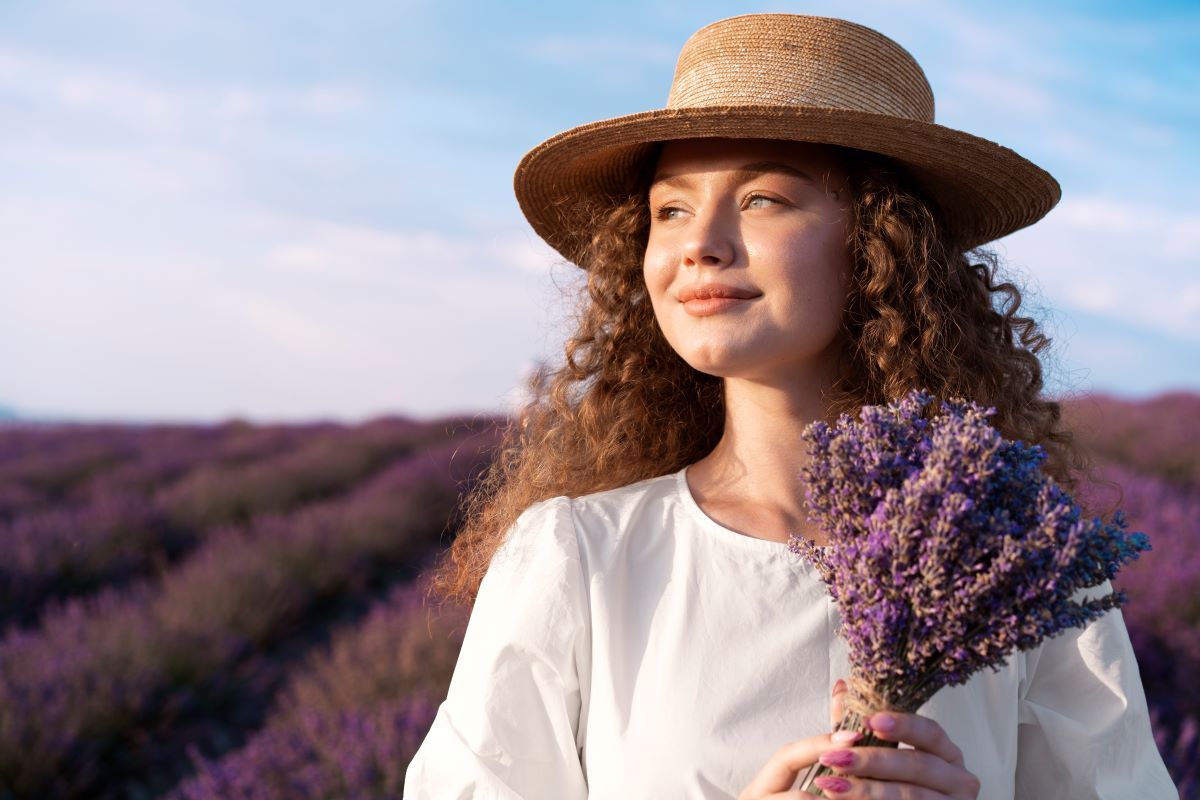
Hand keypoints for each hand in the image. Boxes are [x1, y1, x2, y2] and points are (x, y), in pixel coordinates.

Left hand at [738, 680, 981, 798]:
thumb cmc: (892, 783)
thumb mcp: (878, 751)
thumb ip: (860, 722)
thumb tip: (842, 685)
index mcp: (947, 754)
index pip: (931, 732)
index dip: (903, 725)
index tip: (870, 721)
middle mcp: (959, 779)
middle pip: (918, 765)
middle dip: (873, 761)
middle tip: (834, 757)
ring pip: (910, 796)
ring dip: (866, 790)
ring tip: (830, 783)